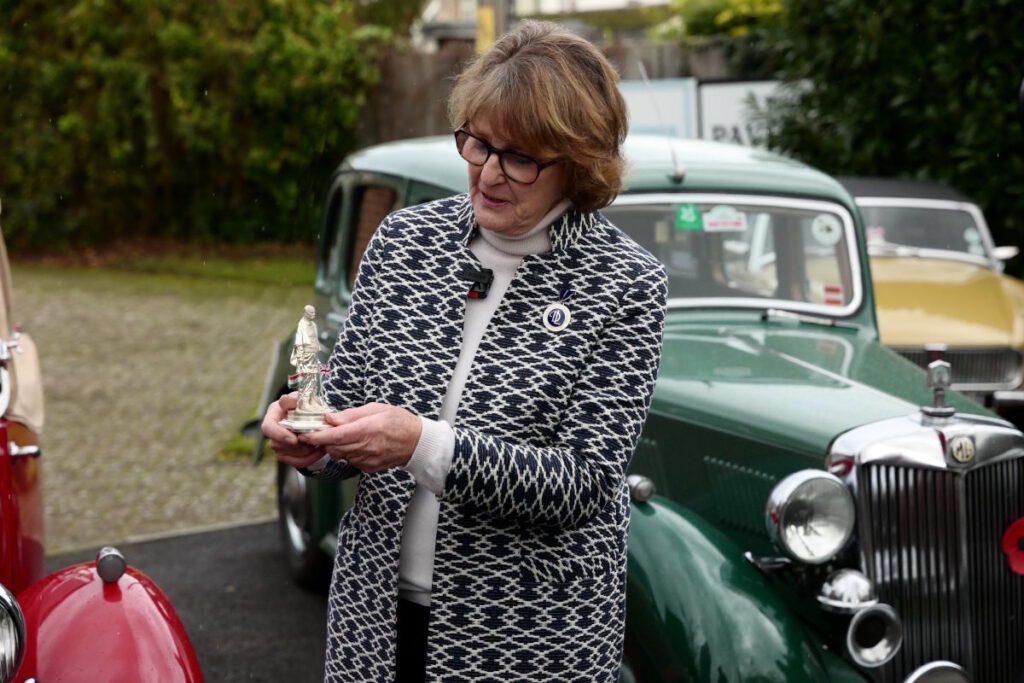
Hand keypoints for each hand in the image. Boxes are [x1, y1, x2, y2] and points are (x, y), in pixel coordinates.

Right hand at [262, 392, 326, 468]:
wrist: (315, 415)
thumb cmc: (307, 404)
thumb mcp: (304, 397)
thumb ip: (297, 399)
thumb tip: (290, 401)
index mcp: (274, 413)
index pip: (268, 427)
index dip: (280, 435)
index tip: (294, 440)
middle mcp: (273, 429)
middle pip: (276, 444)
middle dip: (295, 446)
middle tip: (312, 443)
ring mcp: (277, 442)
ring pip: (284, 455)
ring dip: (303, 452)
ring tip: (318, 445)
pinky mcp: (285, 453)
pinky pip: (293, 462)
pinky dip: (308, 459)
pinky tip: (319, 452)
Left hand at [299, 403, 421, 473]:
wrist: (417, 443)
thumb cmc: (399, 422)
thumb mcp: (376, 408)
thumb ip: (351, 414)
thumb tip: (329, 418)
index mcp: (368, 429)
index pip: (336, 435)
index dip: (317, 436)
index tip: (305, 434)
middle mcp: (366, 447)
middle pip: (333, 446)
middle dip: (322, 440)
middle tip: (317, 430)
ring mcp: (367, 460)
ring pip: (339, 454)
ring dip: (335, 445)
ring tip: (342, 434)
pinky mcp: (368, 467)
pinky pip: (349, 460)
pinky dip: (347, 452)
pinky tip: (356, 444)